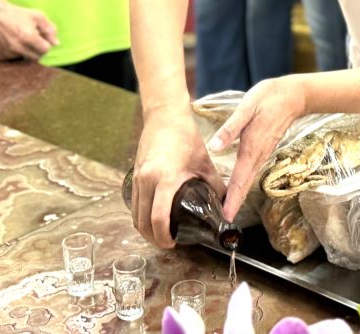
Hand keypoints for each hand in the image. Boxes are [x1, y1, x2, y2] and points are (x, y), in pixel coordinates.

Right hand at [0, 0, 57, 60]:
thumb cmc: (16, 13)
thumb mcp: (37, 16)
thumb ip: (50, 29)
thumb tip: (56, 43)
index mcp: (29, 37)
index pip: (46, 50)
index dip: (47, 45)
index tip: (43, 39)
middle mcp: (18, 47)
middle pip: (37, 57)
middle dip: (39, 50)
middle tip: (35, 40)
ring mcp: (8, 52)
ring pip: (26, 58)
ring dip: (28, 52)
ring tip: (23, 39)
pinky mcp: (1, 54)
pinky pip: (15, 58)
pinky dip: (17, 52)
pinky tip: (14, 42)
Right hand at [131, 107, 226, 248]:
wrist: (165, 117)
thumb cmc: (186, 137)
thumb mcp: (205, 163)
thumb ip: (216, 186)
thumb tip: (226, 205)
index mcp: (165, 178)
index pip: (159, 218)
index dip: (164, 236)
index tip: (173, 243)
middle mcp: (147, 180)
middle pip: (142, 222)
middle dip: (153, 237)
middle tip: (168, 243)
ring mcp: (137, 178)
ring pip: (135, 215)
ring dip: (145, 229)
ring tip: (161, 234)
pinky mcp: (134, 175)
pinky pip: (133, 204)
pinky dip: (140, 216)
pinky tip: (152, 218)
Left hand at [209, 76, 306, 221]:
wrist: (293, 96)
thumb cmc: (268, 99)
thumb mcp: (246, 108)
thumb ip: (230, 128)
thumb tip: (214, 147)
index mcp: (251, 148)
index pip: (240, 179)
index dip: (233, 199)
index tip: (226, 216)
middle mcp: (258, 155)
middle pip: (245, 185)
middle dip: (235, 203)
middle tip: (224, 220)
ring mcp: (262, 154)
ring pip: (249, 180)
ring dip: (239, 195)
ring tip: (227, 208)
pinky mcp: (263, 150)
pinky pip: (252, 171)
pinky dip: (243, 183)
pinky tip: (236, 186)